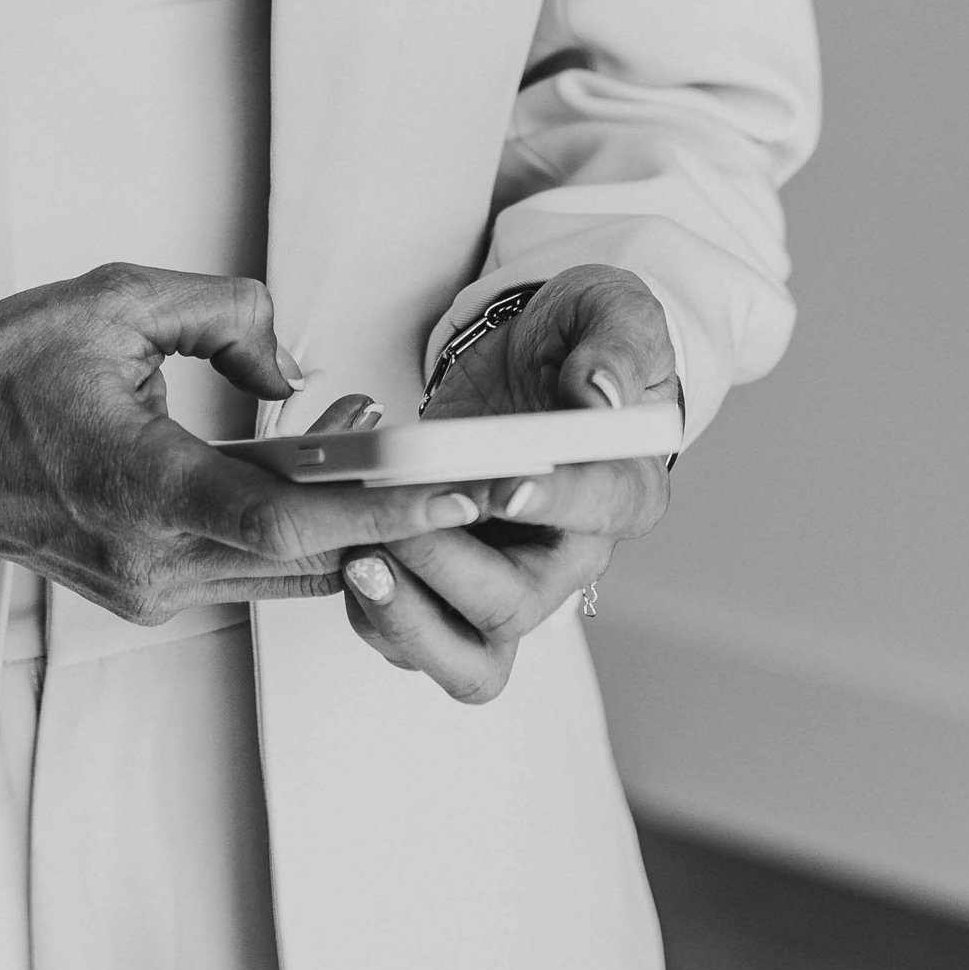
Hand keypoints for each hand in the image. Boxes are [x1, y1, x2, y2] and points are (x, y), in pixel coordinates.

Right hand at [0, 265, 483, 628]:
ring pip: (287, 575)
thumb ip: (225, 313)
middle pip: (309, 561)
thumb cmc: (7, 363)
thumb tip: (300, 370)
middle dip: (397, 518)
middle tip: (469, 469)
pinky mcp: (147, 594)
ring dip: (351, 523)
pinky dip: (299, 532)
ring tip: (384, 443)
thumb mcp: (115, 297)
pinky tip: (317, 469)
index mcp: (137, 489)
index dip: (383, 511)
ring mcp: (148, 591)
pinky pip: (250, 573)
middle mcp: (150, 563)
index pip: (288, 522)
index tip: (457, 489)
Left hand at [331, 267, 680, 699]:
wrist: (539, 357)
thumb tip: (599, 396)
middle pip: (515, 611)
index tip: (499, 486)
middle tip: (396, 526)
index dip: (548, 503)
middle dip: (446, 572)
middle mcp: (566, 554)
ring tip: (357, 553)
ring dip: (401, 613)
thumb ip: (613, 349)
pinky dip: (373, 607)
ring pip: (463, 654)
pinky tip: (347, 548)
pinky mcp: (453, 581)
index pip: (594, 511)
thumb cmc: (585, 340)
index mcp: (622, 490)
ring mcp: (506, 578)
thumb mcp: (613, 315)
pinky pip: (412, 631)